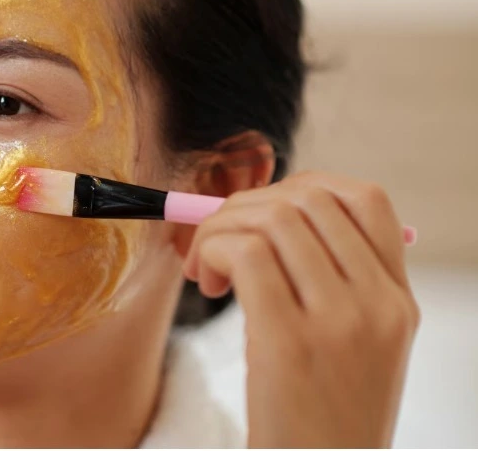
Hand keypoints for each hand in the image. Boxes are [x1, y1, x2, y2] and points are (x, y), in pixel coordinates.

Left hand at [182, 171, 419, 447]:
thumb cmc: (323, 418)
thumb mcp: (356, 347)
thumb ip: (334, 284)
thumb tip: (270, 218)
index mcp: (396, 300)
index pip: (365, 199)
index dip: (301, 187)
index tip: (262, 214)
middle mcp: (377, 304)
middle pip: (308, 199)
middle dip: (246, 205)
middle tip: (218, 243)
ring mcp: (340, 322)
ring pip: (273, 217)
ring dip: (220, 229)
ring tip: (207, 270)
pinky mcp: (289, 343)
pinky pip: (246, 253)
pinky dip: (213, 251)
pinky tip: (208, 283)